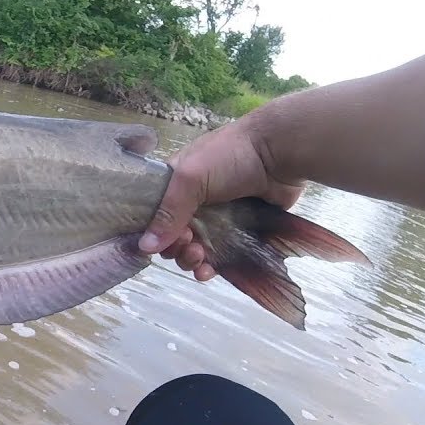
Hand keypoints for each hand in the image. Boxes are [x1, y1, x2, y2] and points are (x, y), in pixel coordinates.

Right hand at [138, 118, 305, 280]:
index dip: (156, 231)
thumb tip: (145, 247)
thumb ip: (168, 212)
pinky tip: (209, 272)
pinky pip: (222, 255)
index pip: (155, 215)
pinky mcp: (241, 230)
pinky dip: (212, 267)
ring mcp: (219, 218)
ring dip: (191, 260)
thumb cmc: (229, 155)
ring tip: (199, 258)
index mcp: (177, 184)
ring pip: (197, 248)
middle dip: (176, 248)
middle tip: (189, 246)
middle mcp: (195, 202)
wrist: (280, 151)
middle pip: (174, 236)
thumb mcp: (190, 178)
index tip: (167, 237)